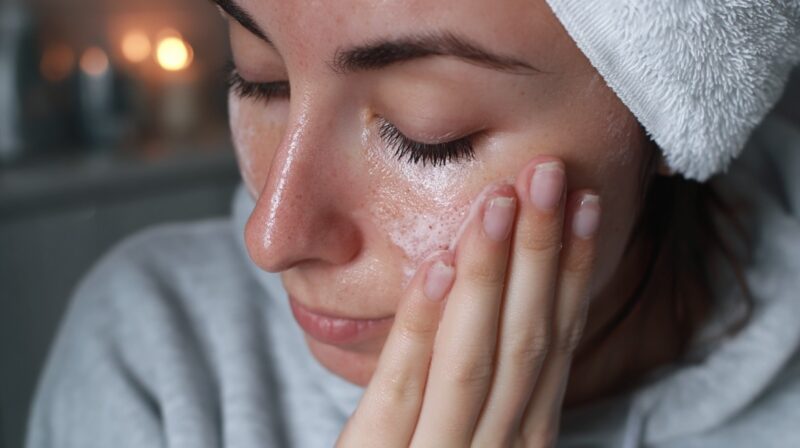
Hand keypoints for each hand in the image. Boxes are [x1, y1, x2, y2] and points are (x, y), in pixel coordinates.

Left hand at [337, 156, 600, 446]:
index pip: (558, 344)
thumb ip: (494, 388)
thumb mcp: (474, 437)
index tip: (587, 207)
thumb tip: (511, 304)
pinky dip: (422, 326)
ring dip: (493, 276)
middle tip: (551, 176)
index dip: (574, 273)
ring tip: (502, 202)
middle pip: (528, 342)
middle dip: (543, 255)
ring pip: (476, 359)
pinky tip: (436, 267)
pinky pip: (403, 390)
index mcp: (523, 438)